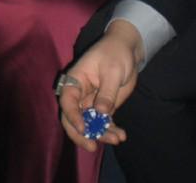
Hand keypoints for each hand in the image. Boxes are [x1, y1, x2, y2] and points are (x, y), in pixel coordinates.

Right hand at [58, 20, 143, 151]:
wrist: (128, 49)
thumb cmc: (115, 52)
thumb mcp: (112, 70)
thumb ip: (106, 92)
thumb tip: (101, 113)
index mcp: (76, 79)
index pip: (67, 100)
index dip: (72, 116)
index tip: (83, 128)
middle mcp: (80, 93)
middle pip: (73, 117)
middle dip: (82, 134)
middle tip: (93, 147)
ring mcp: (91, 101)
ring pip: (89, 123)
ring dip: (100, 134)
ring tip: (116, 139)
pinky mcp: (104, 107)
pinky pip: (103, 123)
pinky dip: (110, 131)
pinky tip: (121, 135)